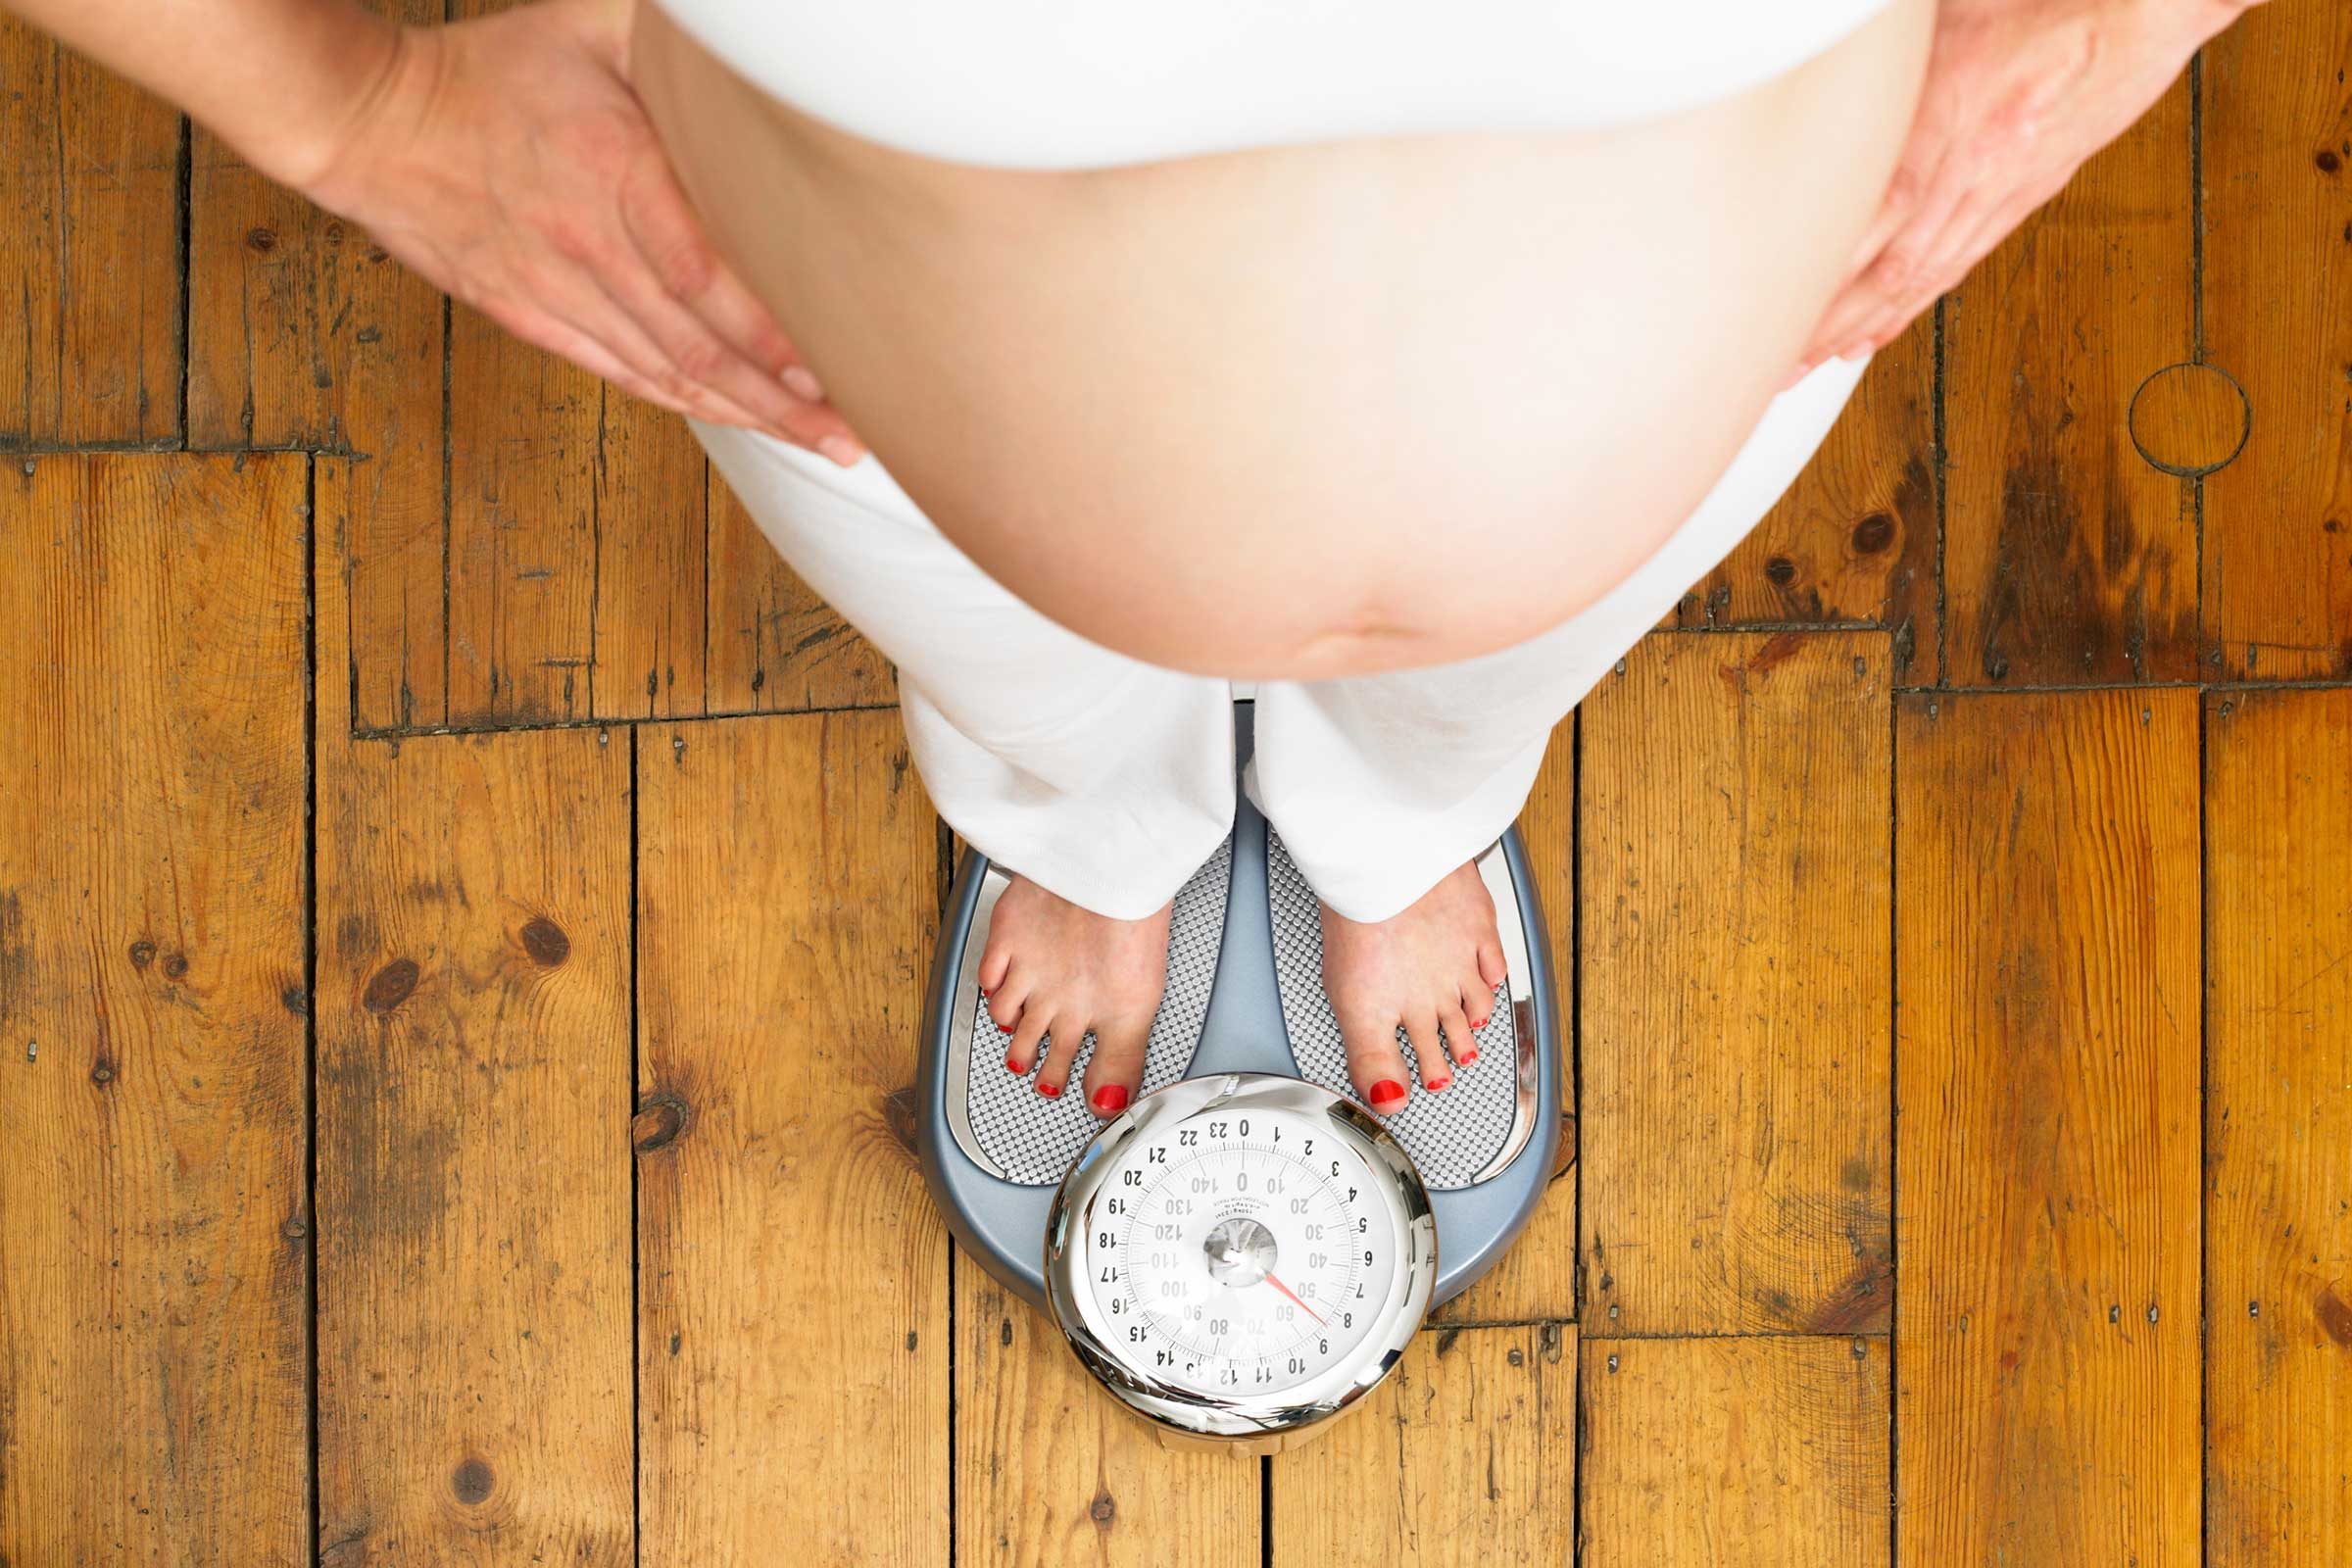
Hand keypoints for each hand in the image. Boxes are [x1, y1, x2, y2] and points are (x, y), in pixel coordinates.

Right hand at [297, 0, 864, 462]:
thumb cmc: (494, 72)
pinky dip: (688, 404)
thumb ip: (678, 52)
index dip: (768, 332)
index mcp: (612, 170)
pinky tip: (741, 422)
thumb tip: (759, 54)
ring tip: (817, 444)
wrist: (375, 125)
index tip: (832, 367)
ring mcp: (559, 292)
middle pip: (699, 344)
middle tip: (850, 434)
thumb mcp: (590, 28)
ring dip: (749, 416)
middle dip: (783, 399)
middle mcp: (588, 245)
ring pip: (669, 374)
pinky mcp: (535, 319)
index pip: (703, 272)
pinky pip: (626, 375)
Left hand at [1787, 0, 2261, 382]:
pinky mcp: (2015, 202)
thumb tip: (1833, 55)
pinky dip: (1909, 306)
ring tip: (1812, 363)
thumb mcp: (1949, 20)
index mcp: (1953, 120)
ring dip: (1862, 327)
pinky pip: (1954, 265)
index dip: (1831, 266)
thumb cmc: (2044, 10)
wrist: (2137, 23)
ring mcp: (1997, 194)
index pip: (1879, 211)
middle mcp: (1974, 173)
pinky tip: (1876, 334)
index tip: (1781, 299)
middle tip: (1780, 360)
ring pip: (1919, 277)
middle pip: (1890, 266)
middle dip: (1831, 321)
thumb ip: (1889, 59)